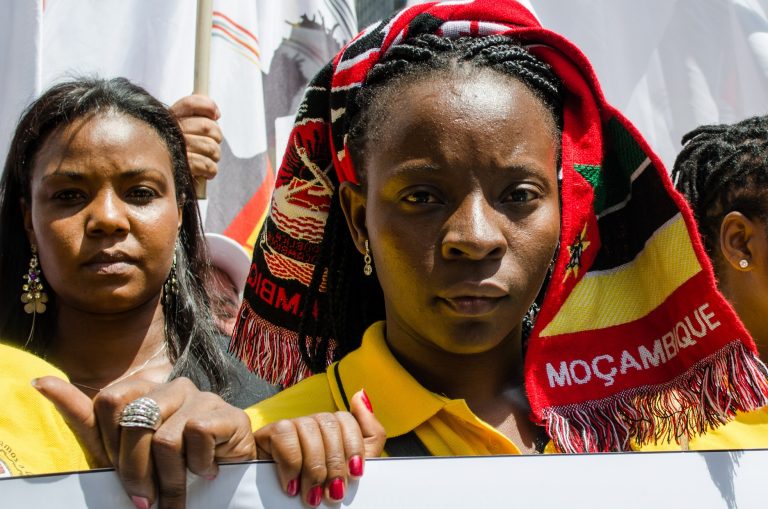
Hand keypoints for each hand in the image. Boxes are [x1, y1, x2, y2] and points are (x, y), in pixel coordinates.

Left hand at [35, 376, 253, 508]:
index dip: (112, 445)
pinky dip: (197, 465)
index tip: (122, 470)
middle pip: (134, 422)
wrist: (219, 486)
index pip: (109, 401)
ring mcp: (202, 397)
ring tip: (178, 493)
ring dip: (168, 479)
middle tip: (148, 496)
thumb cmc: (164, 468)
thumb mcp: (115, 449)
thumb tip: (39, 381)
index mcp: (145, 390)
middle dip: (136, 471)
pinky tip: (206, 470)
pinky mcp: (227, 413)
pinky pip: (196, 435)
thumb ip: (81, 415)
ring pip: (164, 437)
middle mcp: (173, 386)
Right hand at [169, 95, 221, 180]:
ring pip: (211, 147)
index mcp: (169, 119)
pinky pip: (207, 165)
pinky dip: (211, 170)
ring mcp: (174, 149)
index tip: (217, 115)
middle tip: (213, 144)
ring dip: (215, 155)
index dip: (208, 106)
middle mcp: (170, 131)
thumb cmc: (178, 156)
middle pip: (207, 126)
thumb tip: (216, 114)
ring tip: (210, 159)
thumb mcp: (184, 133)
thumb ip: (197, 119)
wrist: (161, 184)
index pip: (190, 103)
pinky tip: (207, 172)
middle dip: (217, 137)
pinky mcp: (181, 167)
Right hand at [254, 390, 385, 506]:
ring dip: (314, 467)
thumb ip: (369, 434)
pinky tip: (292, 484)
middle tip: (333, 493)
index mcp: (332, 430)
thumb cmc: (321, 491)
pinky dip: (292, 464)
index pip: (346, 419)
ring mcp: (291, 426)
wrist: (286, 508)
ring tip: (312, 494)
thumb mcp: (352, 467)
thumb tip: (360, 394)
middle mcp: (312, 424)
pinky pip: (285, 435)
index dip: (354, 446)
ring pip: (309, 428)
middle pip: (329, 423)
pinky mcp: (268, 433)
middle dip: (335, 463)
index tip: (355, 474)